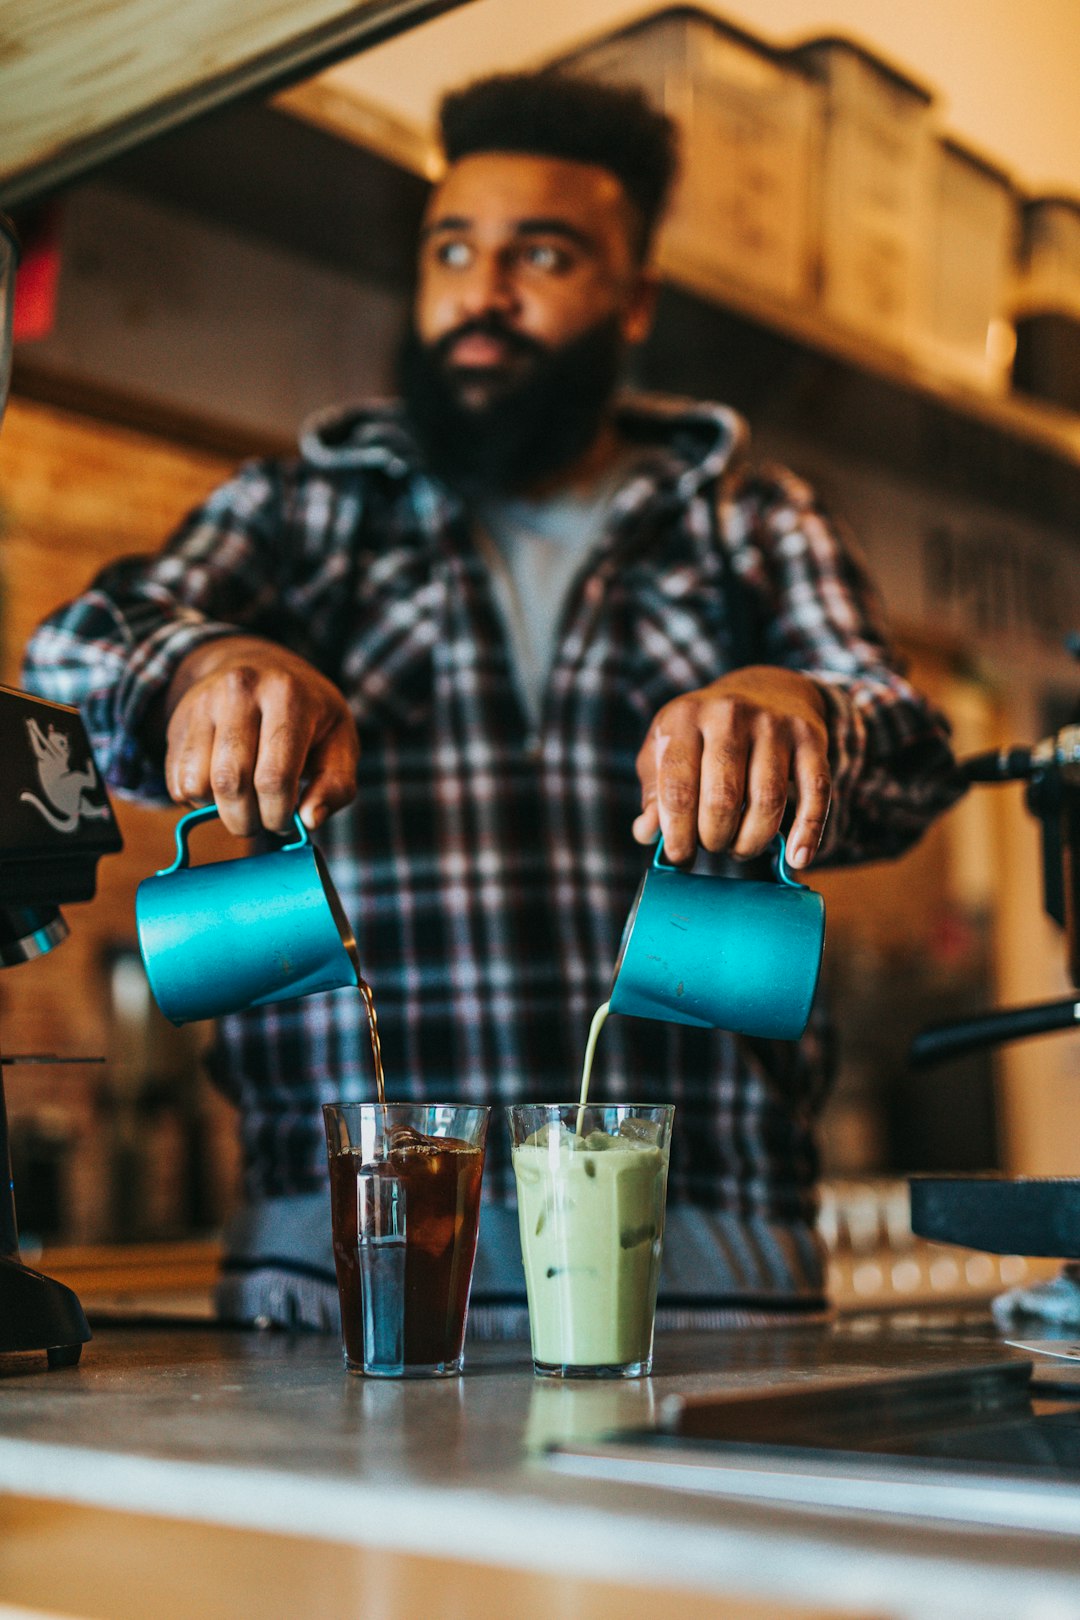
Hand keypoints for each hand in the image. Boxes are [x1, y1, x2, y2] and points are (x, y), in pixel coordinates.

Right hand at [163, 637, 358, 836]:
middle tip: (261, 821)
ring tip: (243, 799)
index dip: (278, 814)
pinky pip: (176, 781)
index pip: (274, 777)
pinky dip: (198, 799)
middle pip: (231, 782)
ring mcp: (203, 702)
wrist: (259, 665)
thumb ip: (335, 786)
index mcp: (288, 695)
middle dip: (246, 820)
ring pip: (197, 785)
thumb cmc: (308, 714)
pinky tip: (221, 784)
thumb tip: (309, 821)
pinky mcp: (178, 720)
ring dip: (219, 810)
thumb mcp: (340, 742)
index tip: (285, 821)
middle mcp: (240, 690)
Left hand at [633, 666, 830, 868]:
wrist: (766, 689)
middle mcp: (729, 714)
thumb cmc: (704, 734)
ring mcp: (774, 724)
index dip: (678, 833)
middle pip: (723, 798)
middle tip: (713, 847)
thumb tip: (648, 833)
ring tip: (740, 848)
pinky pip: (815, 793)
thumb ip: (653, 793)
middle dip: (715, 839)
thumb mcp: (666, 750)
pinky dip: (807, 832)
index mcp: (685, 717)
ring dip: (751, 841)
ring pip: (767, 801)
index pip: (678, 787)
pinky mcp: (810, 738)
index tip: (680, 858)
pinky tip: (797, 858)